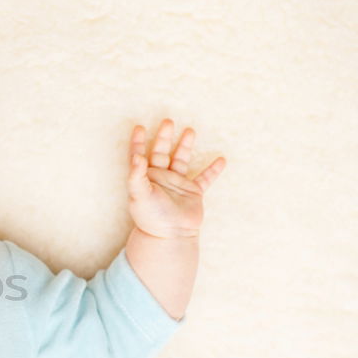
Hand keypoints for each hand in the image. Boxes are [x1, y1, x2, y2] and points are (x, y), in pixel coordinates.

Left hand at [127, 118, 226, 238]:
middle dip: (164, 137)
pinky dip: (213, 170)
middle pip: (161, 153)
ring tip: (190, 130)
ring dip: (185, 146)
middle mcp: (161, 179)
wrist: (171, 237)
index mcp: (146, 179)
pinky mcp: (193, 193)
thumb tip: (136, 156)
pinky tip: (221, 160)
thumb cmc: (151, 217)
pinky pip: (205, 178)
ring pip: (181, 160)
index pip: (139, 156)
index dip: (137, 143)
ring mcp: (177, 185)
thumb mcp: (139, 196)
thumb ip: (136, 176)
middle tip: (168, 121)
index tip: (139, 128)